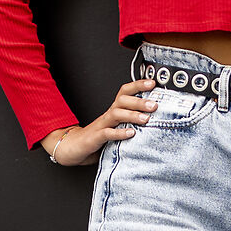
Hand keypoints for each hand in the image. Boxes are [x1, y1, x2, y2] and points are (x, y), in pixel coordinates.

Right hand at [41, 79, 158, 164]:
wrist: (73, 147)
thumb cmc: (99, 137)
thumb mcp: (118, 127)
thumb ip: (132, 122)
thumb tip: (157, 120)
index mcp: (114, 110)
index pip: (125, 92)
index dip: (138, 85)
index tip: (153, 83)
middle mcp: (108, 115)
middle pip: (122, 101)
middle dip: (139, 101)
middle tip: (154, 105)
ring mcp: (101, 125)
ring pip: (116, 114)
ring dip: (132, 115)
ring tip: (146, 119)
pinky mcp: (95, 138)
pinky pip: (107, 133)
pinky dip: (119, 133)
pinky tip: (131, 134)